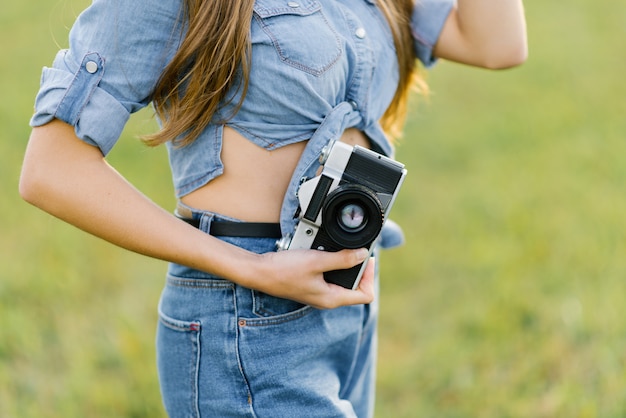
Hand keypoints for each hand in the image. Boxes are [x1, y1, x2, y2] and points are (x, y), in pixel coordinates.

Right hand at [255, 248, 374, 309]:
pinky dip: (331, 263)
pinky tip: (324, 252)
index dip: (369, 276)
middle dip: (358, 268)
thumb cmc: (284, 270)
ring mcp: (319, 292)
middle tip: (354, 250)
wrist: (259, 271)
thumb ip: (342, 259)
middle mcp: (327, 299)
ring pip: (343, 280)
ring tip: (338, 249)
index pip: (366, 295)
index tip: (364, 259)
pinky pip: (329, 275)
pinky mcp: (311, 284)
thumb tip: (362, 255)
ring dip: (344, 264)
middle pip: (356, 287)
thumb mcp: (317, 261)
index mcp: (332, 299)